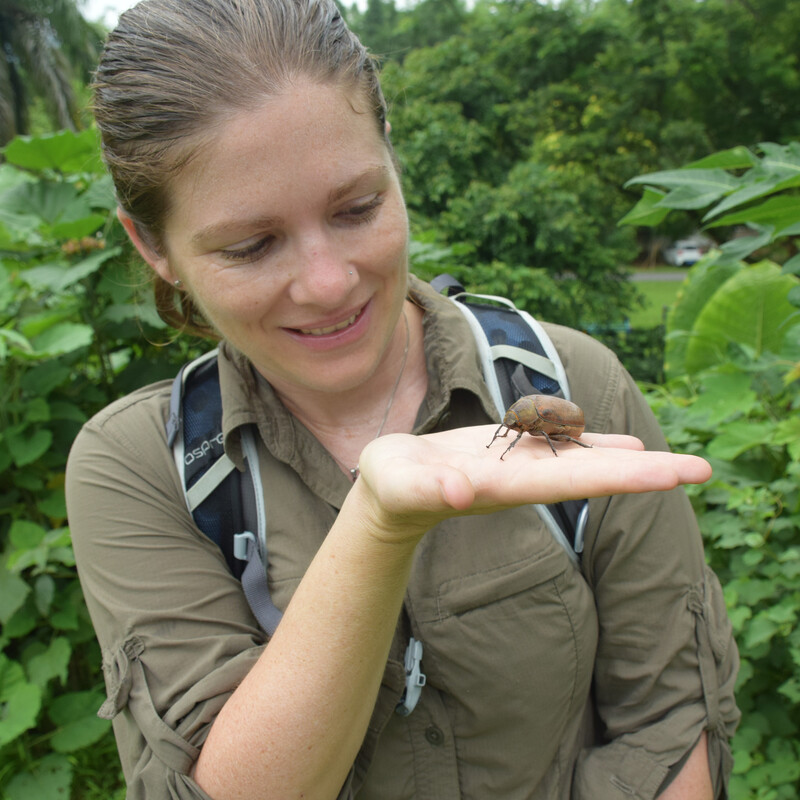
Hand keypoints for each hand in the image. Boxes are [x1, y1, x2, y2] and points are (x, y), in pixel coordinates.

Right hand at [355, 426, 710, 542]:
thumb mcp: (400, 483)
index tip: (673, 476)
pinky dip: (596, 443)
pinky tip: (621, 440)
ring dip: (629, 459)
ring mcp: (522, 469)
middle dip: (646, 472)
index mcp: (506, 485)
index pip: (575, 481)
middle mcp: (524, 481)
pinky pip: (562, 447)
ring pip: (583, 461)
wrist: (391, 492)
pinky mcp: (513, 455)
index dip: (624, 475)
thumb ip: (427, 488)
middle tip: (704, 469)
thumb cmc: (390, 488)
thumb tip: (463, 490)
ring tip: (675, 462)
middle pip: (592, 474)